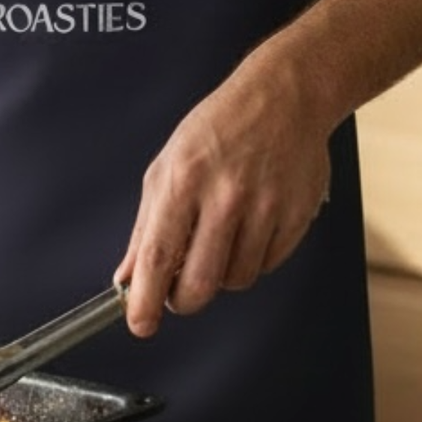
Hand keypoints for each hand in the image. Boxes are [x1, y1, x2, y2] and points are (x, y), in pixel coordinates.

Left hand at [114, 65, 333, 336]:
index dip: (145, 299)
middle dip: (182, 299)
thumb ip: (145, 227)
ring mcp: (264, 208)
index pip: (157, 255)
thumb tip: (127, 277)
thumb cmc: (219, 128)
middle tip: (178, 288)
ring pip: (235, 281)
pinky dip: (253, 259)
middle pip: (199, 283)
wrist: (283, 98)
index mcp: (183, 180)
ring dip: (221, 275)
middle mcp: (224, 196)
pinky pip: (267, 266)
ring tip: (220, 237)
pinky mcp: (295, 217)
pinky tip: (249, 227)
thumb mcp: (168, 166)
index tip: (140, 323)